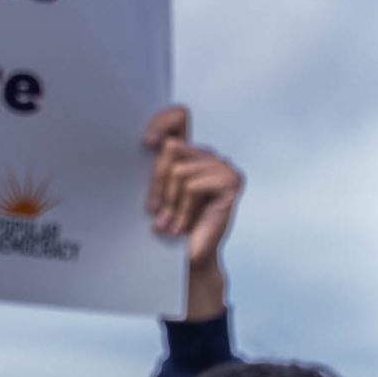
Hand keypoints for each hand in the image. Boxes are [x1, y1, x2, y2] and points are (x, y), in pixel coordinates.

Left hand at [143, 106, 241, 319]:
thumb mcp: (157, 192)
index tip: (147, 143)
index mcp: (188, 153)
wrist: (187, 260)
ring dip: (170, 202)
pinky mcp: (231, 181)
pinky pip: (193, 184)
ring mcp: (222, 166)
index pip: (178, 116)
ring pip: (179, 170)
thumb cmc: (169, 227)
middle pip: (171, 147)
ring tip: (170, 223)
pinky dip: (183, 208)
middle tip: (156, 212)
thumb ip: (157, 166)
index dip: (161, 121)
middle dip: (158, 183)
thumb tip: (156, 143)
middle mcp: (207, 156)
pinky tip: (185, 225)